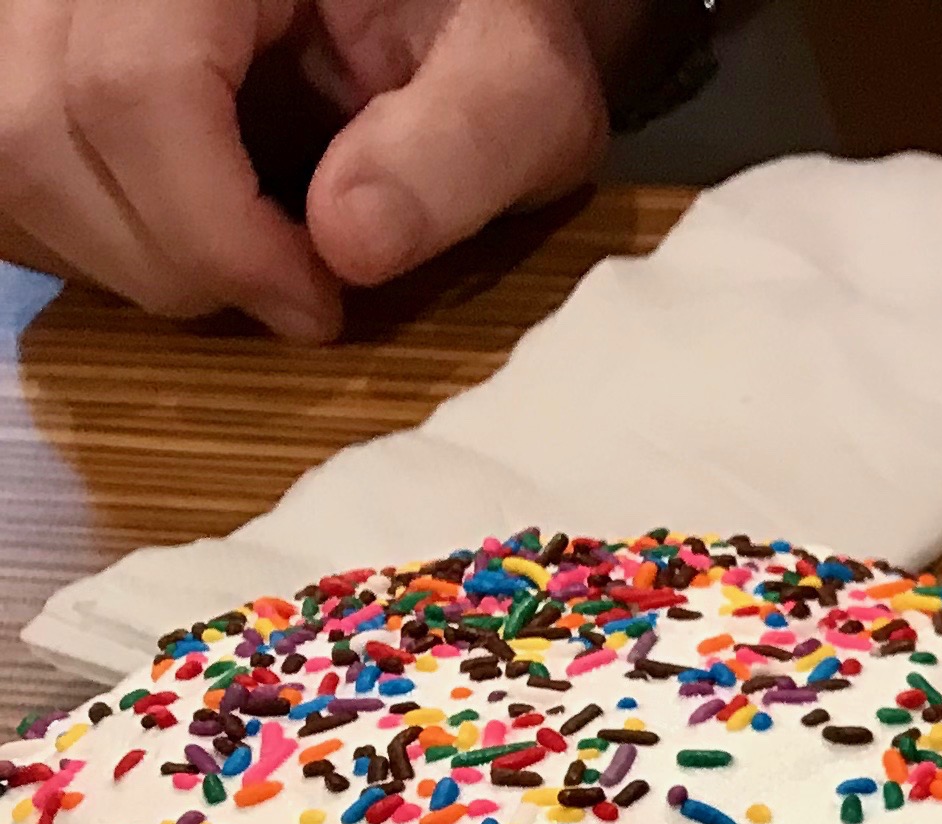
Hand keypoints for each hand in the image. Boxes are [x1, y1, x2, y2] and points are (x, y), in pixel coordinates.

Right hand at [0, 0, 627, 342]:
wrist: (433, 8)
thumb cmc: (474, 34)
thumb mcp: (517, 79)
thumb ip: (457, 147)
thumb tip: (351, 245)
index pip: (134, 87)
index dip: (212, 229)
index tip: (317, 303)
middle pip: (39, 131)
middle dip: (170, 257)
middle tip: (293, 292)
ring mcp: (37, 11)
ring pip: (6, 164)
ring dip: (124, 256)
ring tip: (248, 261)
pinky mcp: (27, 60)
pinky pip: (6, 179)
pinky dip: (90, 239)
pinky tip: (192, 236)